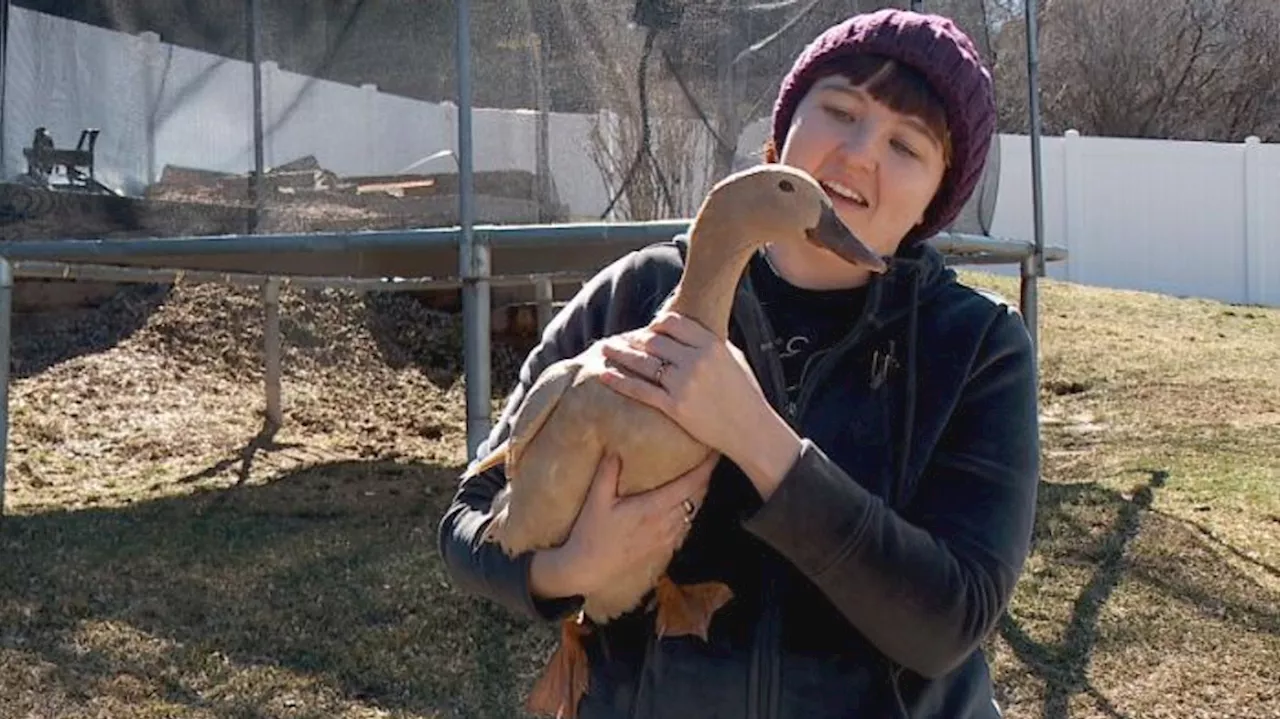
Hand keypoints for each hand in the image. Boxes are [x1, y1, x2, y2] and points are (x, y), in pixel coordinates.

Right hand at [530, 450, 717, 599]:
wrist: (589, 570)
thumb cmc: (591, 535)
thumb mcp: (596, 501)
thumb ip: (607, 474)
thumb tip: (615, 451)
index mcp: (653, 509)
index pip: (689, 486)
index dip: (705, 469)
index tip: (714, 454)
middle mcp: (666, 524)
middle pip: (697, 498)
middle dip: (705, 478)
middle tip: (707, 460)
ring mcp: (667, 539)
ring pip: (693, 513)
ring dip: (698, 495)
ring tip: (698, 479)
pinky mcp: (664, 550)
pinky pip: (685, 527)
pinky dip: (689, 512)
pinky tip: (683, 506)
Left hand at [598, 312, 768, 460]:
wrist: (751, 430)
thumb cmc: (745, 394)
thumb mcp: (734, 358)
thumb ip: (711, 343)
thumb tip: (688, 331)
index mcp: (711, 344)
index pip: (673, 322)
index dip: (655, 324)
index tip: (645, 329)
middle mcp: (696, 360)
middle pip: (654, 340)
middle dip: (632, 339)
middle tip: (618, 340)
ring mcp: (684, 383)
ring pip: (643, 362)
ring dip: (619, 354)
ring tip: (604, 349)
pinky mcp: (675, 407)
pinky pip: (641, 390)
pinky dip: (619, 381)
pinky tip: (604, 376)